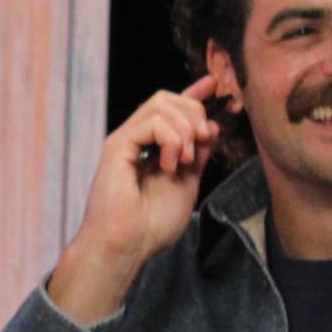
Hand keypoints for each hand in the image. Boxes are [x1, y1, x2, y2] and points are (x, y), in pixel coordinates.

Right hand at [50, 76, 227, 320]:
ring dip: (185, 129)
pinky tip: (169, 164)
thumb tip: (210, 126)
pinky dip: (171, 139)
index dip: (194, 94)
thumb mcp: (188, 184)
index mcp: (151, 148)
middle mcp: (136, 140)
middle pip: (168, 99)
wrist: (128, 246)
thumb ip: (198, 156)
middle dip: (194, 113)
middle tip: (201, 142)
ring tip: (184, 160)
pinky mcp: (117, 147)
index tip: (214, 85)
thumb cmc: (151, 225)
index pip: (172, 110)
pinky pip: (152, 122)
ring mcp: (125, 141)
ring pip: (161, 104)